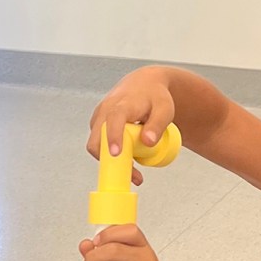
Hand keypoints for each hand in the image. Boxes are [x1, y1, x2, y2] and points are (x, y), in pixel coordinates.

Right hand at [88, 66, 175, 184]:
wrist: (143, 84)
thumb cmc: (154, 97)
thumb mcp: (165, 109)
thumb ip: (158, 125)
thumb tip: (148, 142)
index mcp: (122, 104)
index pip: (113, 120)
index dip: (113, 137)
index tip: (116, 153)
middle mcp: (104, 111)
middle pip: (97, 140)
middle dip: (110, 161)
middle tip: (135, 175)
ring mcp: (98, 119)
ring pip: (96, 146)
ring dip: (112, 162)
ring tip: (136, 173)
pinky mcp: (97, 126)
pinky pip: (99, 146)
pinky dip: (111, 157)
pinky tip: (129, 161)